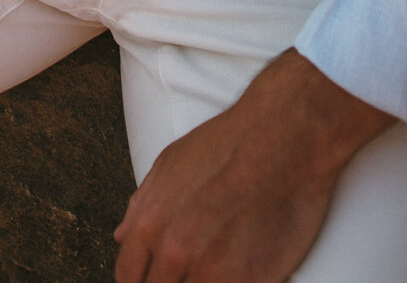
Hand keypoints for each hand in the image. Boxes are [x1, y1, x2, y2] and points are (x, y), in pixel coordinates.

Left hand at [114, 50, 392, 281]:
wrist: (284, 139)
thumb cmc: (227, 145)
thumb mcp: (170, 163)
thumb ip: (143, 205)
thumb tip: (122, 236)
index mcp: (151, 224)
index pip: (129, 276)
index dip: (139, 280)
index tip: (152, 278)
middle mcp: (176, 253)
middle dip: (169, 282)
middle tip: (187, 270)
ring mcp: (215, 273)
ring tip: (214, 263)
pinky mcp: (253, 282)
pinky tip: (236, 271)